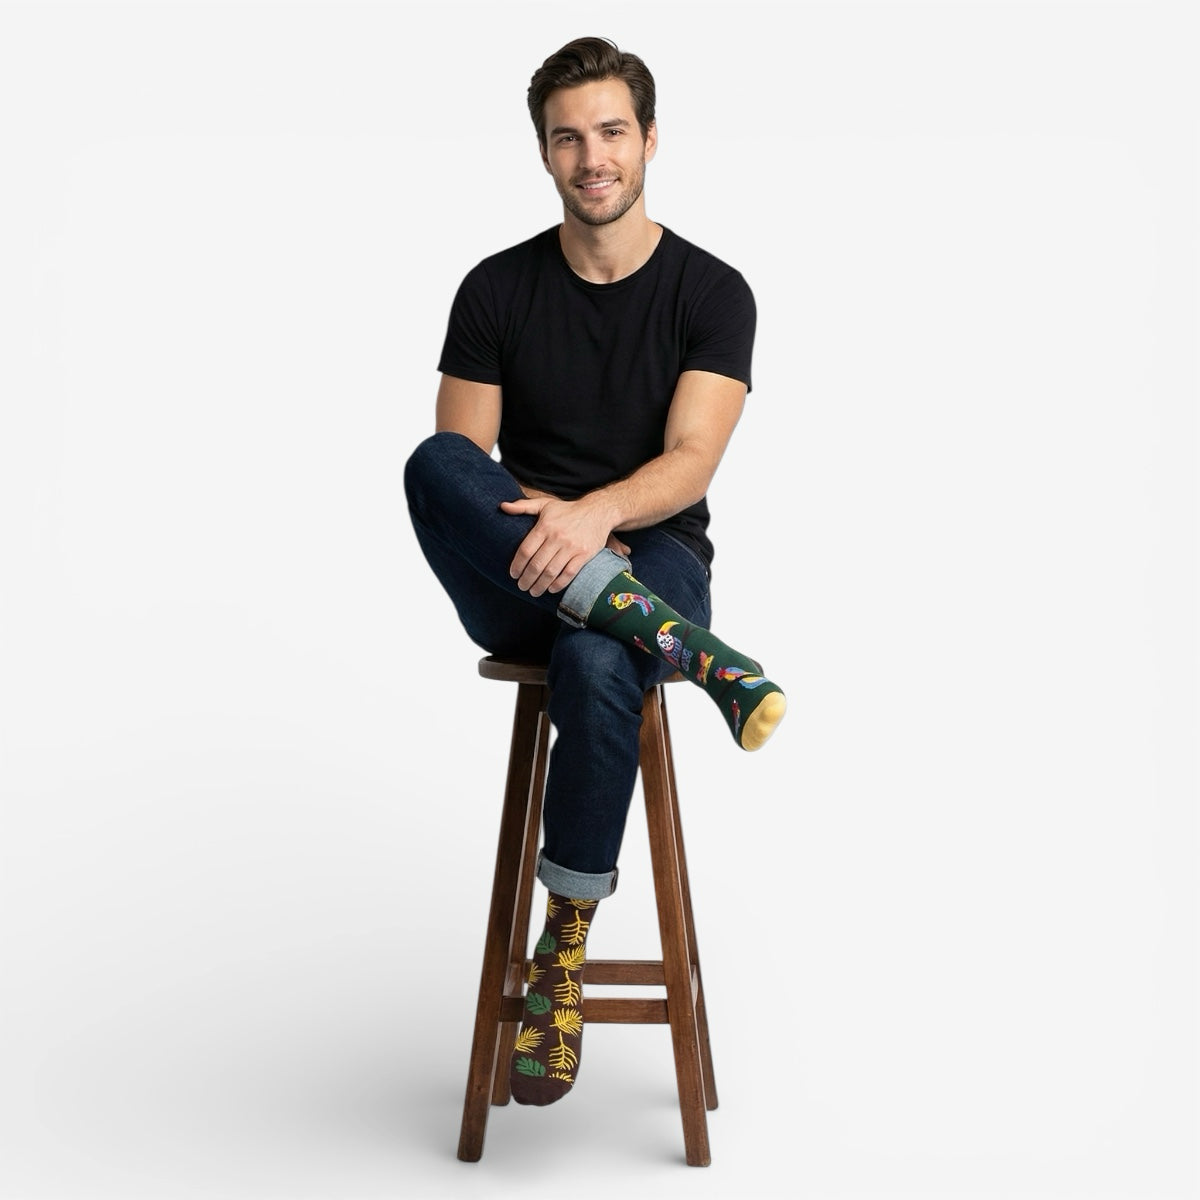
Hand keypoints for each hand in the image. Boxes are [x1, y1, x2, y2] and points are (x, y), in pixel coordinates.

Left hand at [500, 494, 618, 595]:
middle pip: (537, 565)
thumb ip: (523, 506)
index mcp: (545, 526)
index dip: (517, 565)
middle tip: (522, 586)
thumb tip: (502, 507)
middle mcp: (557, 537)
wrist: (598, 512)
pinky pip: (569, 573)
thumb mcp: (545, 504)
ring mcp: (571, 547)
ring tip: (534, 592)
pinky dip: (558, 584)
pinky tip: (551, 588)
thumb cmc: (567, 510)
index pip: (526, 550)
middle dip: (526, 579)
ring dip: (540, 585)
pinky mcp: (584, 554)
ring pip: (551, 572)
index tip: (513, 574)